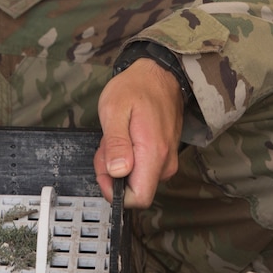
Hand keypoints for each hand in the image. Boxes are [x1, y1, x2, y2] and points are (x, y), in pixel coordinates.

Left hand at [95, 59, 184, 207]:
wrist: (159, 73)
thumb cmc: (135, 88)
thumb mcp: (114, 110)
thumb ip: (116, 143)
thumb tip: (118, 172)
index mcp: (152, 153)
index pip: (139, 198)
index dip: (116, 193)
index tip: (105, 171)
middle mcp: (165, 161)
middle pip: (135, 189)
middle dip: (113, 174)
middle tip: (106, 145)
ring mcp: (167, 159)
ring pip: (138, 179)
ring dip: (119, 164)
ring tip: (115, 136)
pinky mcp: (166, 156)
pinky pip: (144, 168)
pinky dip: (128, 158)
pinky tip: (125, 137)